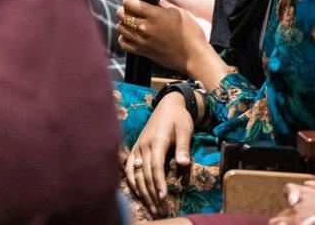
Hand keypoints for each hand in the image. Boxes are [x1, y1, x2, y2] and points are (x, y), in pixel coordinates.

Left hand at [116, 0, 211, 72]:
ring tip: (132, 21)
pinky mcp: (143, 52)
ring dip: (124, 22)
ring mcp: (142, 41)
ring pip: (120, 27)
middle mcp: (145, 27)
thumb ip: (162, 4)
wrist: (193, 55)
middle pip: (121, 14)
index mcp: (154, 15)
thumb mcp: (178, 12)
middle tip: (132, 8)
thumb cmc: (190, 32)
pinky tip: (131, 34)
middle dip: (124, 8)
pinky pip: (123, 43)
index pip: (129, 3)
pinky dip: (124, 37)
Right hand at [125, 91, 192, 216]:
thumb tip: (183, 164)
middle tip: (159, 209)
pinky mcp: (136, 147)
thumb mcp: (185, 129)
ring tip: (150, 206)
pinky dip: (131, 181)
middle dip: (151, 193)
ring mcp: (138, 146)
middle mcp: (144, 145)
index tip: (163, 198)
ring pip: (135, 173)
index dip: (158, 183)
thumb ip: (183, 147)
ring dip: (142, 191)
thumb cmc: (179, 117)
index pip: (155, 167)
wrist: (168, 104)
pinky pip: (128, 167)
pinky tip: (137, 193)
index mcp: (157, 141)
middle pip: (144, 173)